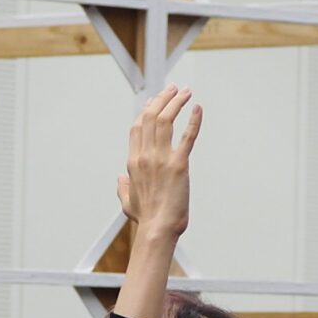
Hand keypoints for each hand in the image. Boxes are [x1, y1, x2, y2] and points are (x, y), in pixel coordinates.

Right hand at [115, 84, 198, 240]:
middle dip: (162, 98)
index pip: (138, 127)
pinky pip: (187, 137)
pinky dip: (193, 121)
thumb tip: (120, 179)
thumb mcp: (127, 202)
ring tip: (185, 92)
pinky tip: (198, 108)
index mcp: (133, 162)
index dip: (147, 110)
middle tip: (173, 88)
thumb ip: (123, 188)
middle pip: (151, 117)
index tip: (155, 100)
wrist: (157, 229)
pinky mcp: (179, 164)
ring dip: (176, 102)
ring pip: (166, 120)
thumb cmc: (145, 218)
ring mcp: (161, 158)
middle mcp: (145, 155)